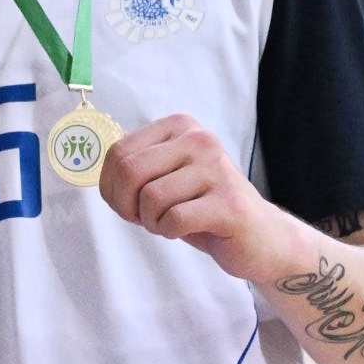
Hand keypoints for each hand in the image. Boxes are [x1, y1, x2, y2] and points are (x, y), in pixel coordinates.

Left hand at [98, 112, 271, 277]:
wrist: (259, 236)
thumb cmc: (204, 208)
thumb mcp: (167, 177)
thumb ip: (136, 166)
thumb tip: (104, 169)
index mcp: (181, 127)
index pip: (118, 153)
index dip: (112, 188)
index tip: (129, 204)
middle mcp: (200, 140)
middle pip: (130, 171)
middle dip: (126, 205)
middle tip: (144, 219)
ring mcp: (216, 169)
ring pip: (151, 197)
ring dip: (152, 221)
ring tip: (171, 222)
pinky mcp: (228, 202)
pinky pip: (173, 219)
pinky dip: (169, 232)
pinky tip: (187, 230)